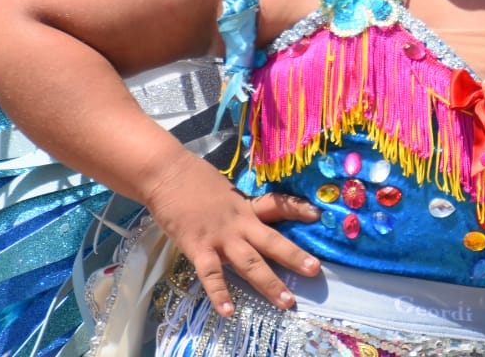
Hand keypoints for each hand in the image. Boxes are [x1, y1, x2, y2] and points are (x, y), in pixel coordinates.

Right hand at [144, 151, 320, 316]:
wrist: (166, 173)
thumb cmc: (192, 179)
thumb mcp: (223, 189)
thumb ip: (236, 206)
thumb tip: (247, 214)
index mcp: (244, 206)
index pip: (276, 206)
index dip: (297, 210)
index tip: (318, 216)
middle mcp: (238, 223)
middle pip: (271, 241)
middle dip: (294, 257)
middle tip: (314, 270)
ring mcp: (220, 237)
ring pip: (250, 263)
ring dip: (269, 282)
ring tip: (286, 301)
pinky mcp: (198, 247)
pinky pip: (211, 274)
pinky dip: (220, 293)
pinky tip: (229, 310)